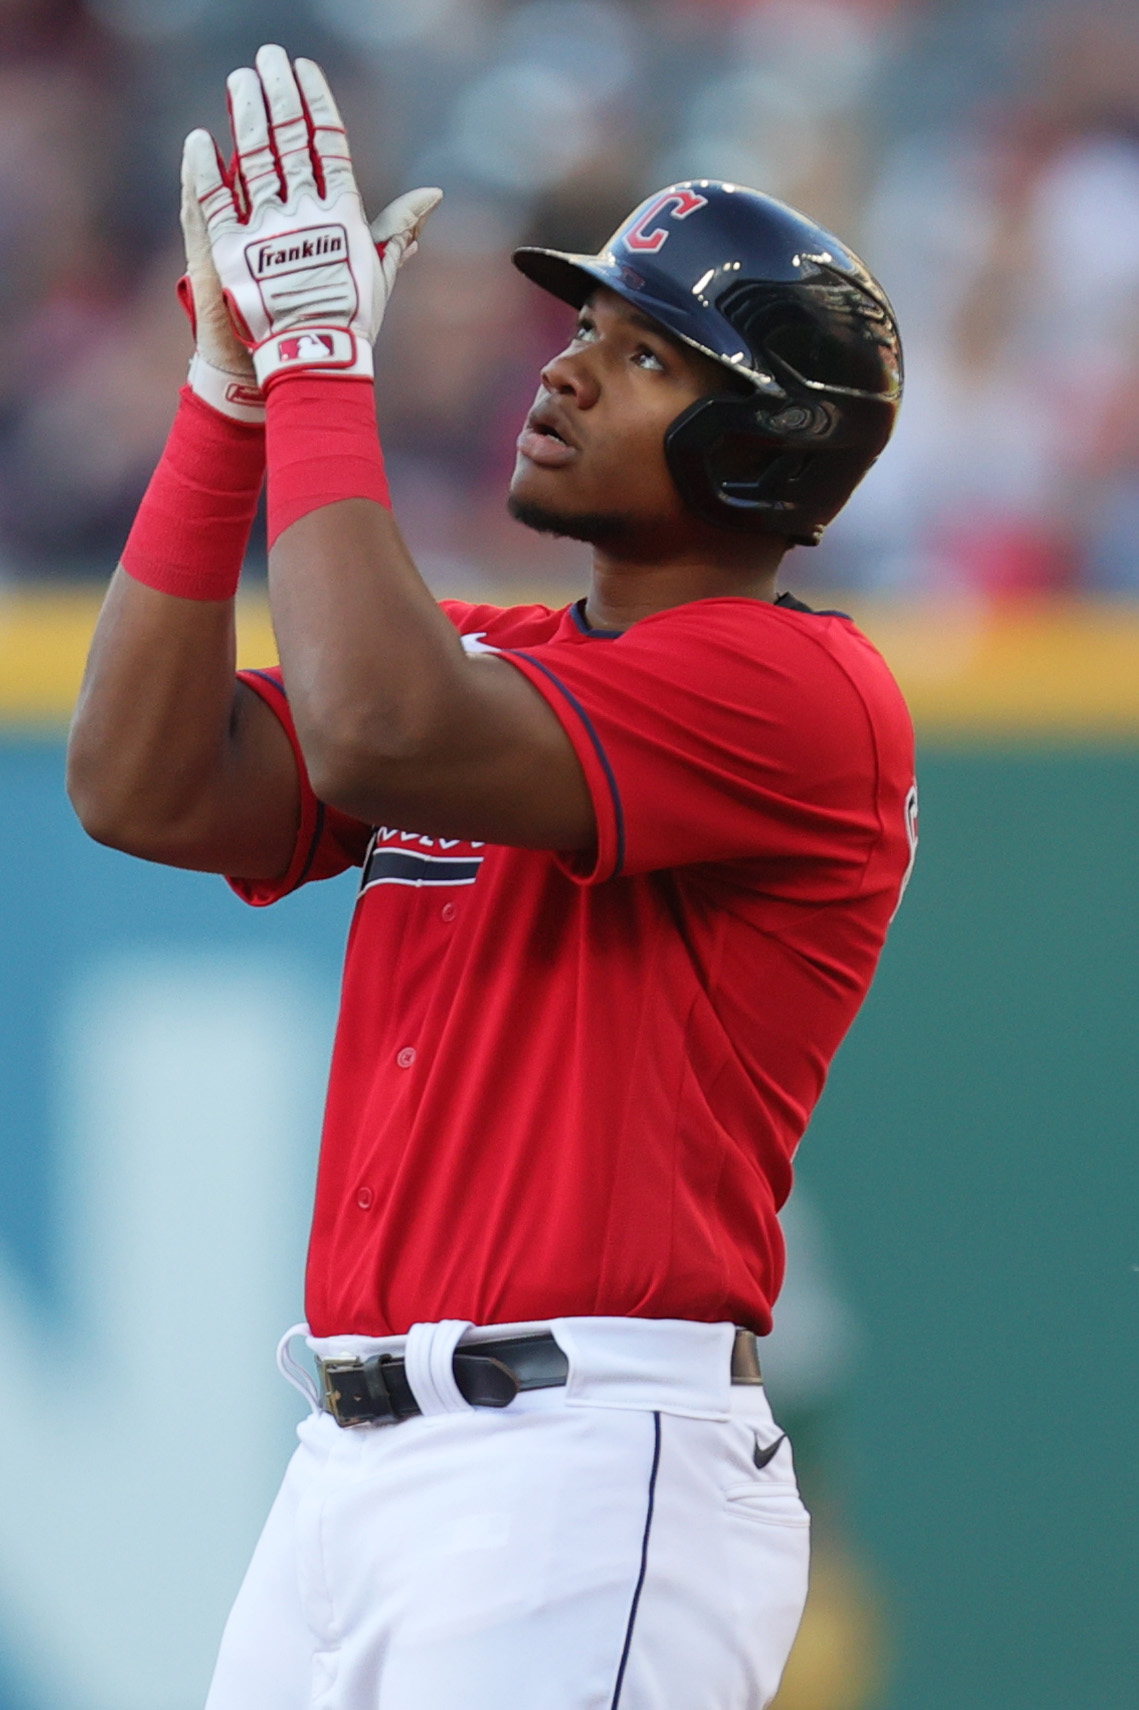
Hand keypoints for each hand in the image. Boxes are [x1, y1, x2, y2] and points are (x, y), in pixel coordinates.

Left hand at [182, 44, 440, 388]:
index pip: (328, 143)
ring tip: (238, 79)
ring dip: (244, 113)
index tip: (303, 69)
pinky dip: (206, 169)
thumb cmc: (353, 322)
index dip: (315, 102)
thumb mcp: (380, 271)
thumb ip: (400, 228)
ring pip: (253, 157)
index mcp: (342, 214)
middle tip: (266, 55)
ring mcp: (267, 230)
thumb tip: (433, 194)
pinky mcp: (232, 251)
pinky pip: (215, 201)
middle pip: (287, 138)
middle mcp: (305, 213)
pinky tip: (200, 138)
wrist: (315, 363)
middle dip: (277, 91)